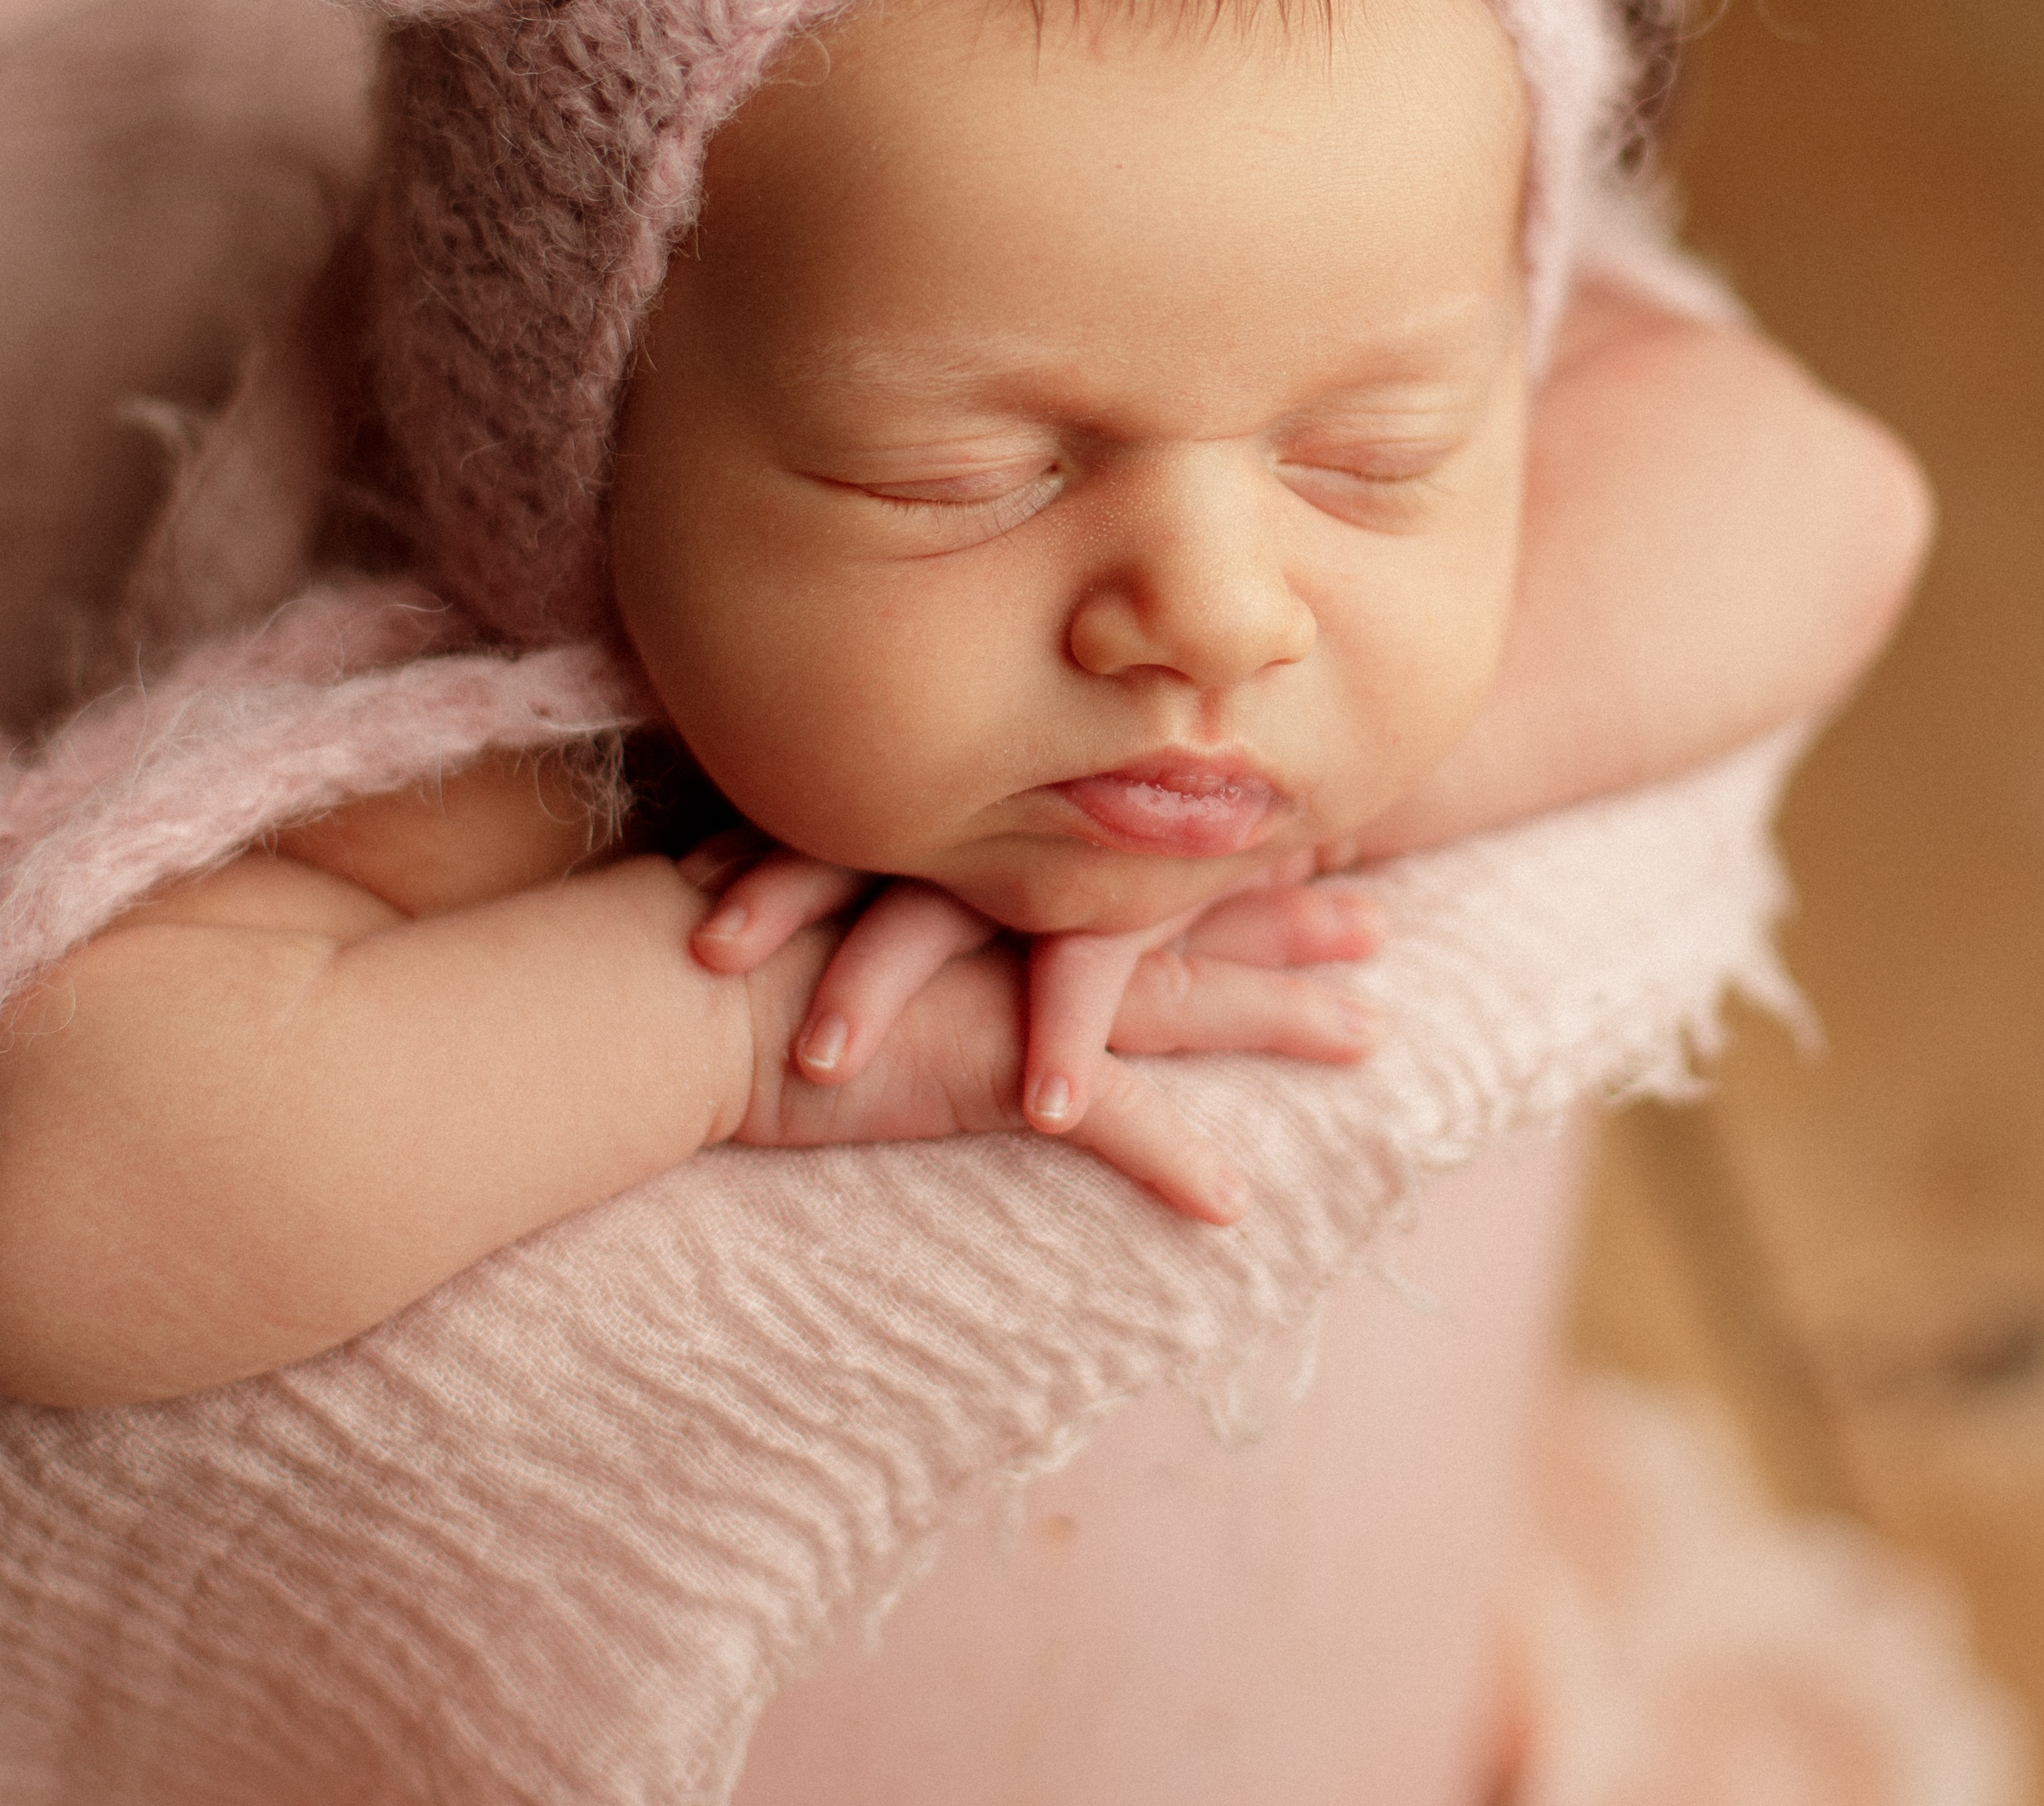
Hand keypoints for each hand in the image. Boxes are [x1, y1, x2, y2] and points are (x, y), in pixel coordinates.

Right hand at [708, 879, 1382, 1220]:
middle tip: (1375, 923)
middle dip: (1283, 919)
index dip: (1204, 853)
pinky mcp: (989, 1068)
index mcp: (987, 870)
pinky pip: (1110, 1122)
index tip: (1286, 840)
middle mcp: (1017, 916)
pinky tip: (1234, 1204)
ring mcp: (1014, 992)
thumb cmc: (712, 938)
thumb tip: (867, 873)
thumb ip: (866, 878)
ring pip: (1179, 1005)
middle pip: (1178, 916)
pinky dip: (1172, 1162)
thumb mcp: (814, 886)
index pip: (1120, 857)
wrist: (669, 984)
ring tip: (1368, 1034)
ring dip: (1278, 1016)